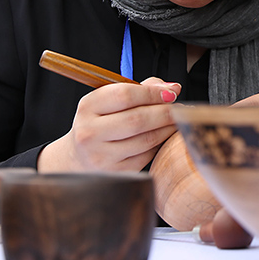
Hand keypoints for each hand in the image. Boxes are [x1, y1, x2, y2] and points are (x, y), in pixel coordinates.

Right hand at [38, 78, 181, 172]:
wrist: (78, 156)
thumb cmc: (100, 122)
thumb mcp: (109, 100)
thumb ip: (140, 89)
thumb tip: (172, 87)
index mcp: (88, 107)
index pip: (125, 95)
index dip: (153, 93)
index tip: (172, 92)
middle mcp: (90, 132)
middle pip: (138, 119)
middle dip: (165, 112)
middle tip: (180, 108)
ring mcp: (101, 155)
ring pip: (146, 139)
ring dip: (167, 128)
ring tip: (175, 120)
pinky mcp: (115, 172)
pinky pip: (147, 155)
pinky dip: (160, 144)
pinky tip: (163, 136)